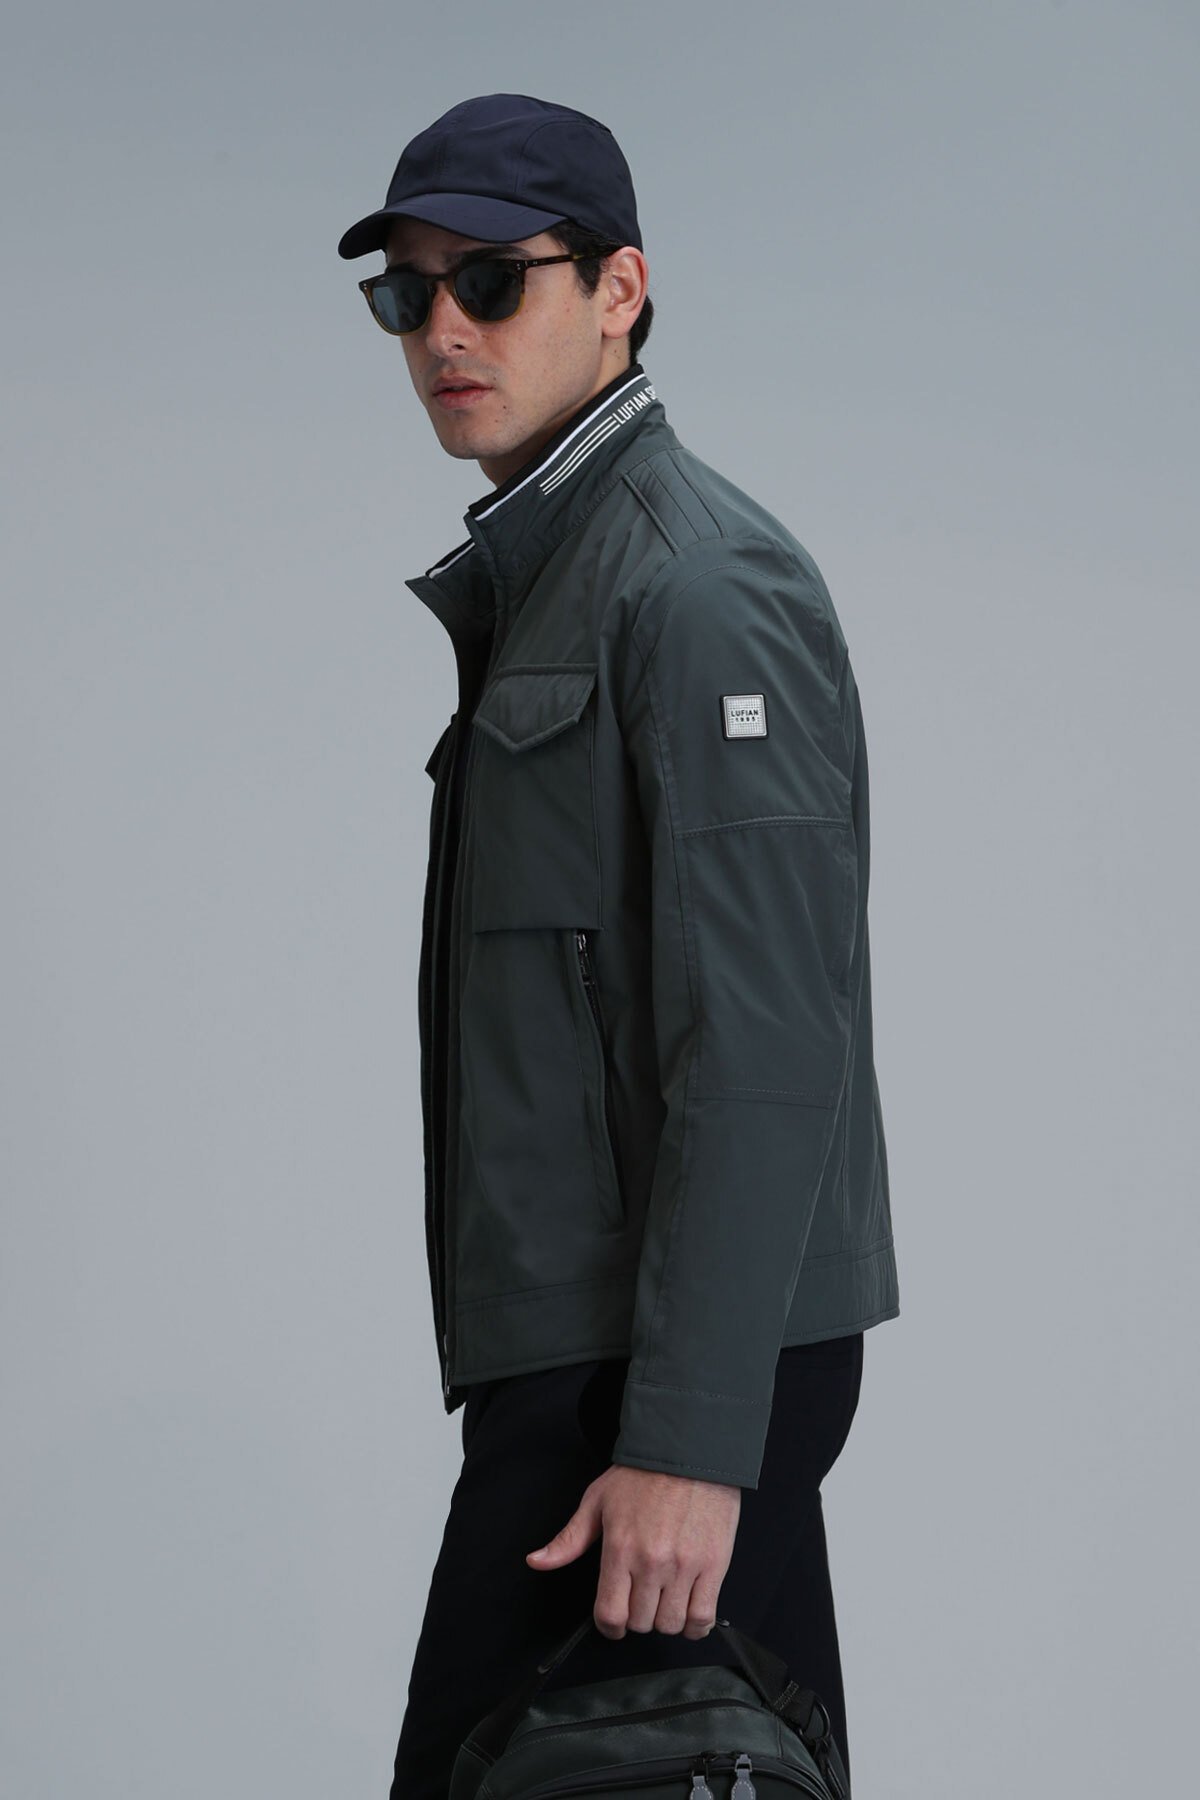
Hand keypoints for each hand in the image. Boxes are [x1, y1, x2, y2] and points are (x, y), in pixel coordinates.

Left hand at [525, 1463, 740, 1638]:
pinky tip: (689, 1613)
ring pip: (671, 1623)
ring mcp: (685, 1565)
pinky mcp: (714, 1565)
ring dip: (664, 1621)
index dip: (609, 1627)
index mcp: (620, 1548)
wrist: (689, 1450)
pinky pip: (704, 1616)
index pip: (610, 1615)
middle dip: (637, 1618)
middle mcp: (652, 1562)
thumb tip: (537, 1561)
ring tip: (664, 1603)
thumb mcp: (597, 1500)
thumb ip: (569, 1539)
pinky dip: (695, 1626)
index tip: (613, 1623)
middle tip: (640, 1601)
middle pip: (641, 1623)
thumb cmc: (642, 1474)